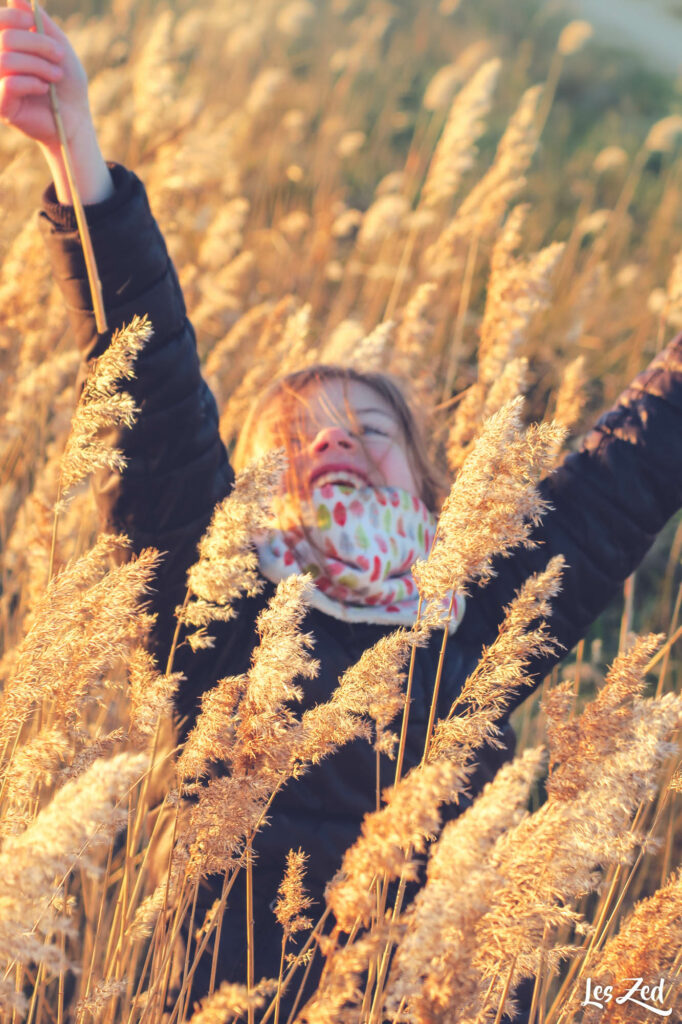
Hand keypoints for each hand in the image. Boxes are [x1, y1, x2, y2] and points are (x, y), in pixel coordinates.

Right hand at [0, 0, 111, 202]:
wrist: (76, 119)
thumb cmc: (66, 83)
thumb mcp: (58, 46)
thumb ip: (39, 23)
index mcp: (6, 46)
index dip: (12, 16)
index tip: (32, 21)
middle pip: (6, 38)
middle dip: (38, 44)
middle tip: (59, 56)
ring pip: (6, 59)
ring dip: (38, 65)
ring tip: (56, 76)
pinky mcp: (2, 106)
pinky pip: (9, 84)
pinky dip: (31, 82)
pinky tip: (44, 88)